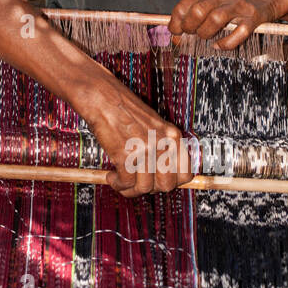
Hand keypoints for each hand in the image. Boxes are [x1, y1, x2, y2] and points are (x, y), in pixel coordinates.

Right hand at [83, 80, 193, 196]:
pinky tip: (112, 176)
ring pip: (145, 187)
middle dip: (151, 189)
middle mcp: (162, 143)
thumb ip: (162, 147)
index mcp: (172, 136)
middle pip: (166, 185)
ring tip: (121, 182)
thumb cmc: (124, 110)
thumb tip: (164, 174)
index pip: (185, 173)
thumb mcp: (153, 127)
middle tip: (138, 183)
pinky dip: (118, 184)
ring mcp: (145, 149)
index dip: (173, 183)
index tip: (160, 183)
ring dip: (131, 190)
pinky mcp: (126, 155)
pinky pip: (126, 183)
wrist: (103, 98)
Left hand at [168, 0, 287, 48]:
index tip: (176, 32)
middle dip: (190, 28)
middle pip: (197, 12)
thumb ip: (197, 7)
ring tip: (207, 37)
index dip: (176, 22)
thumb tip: (175, 32)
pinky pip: (237, 34)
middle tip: (194, 34)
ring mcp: (240, 5)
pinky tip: (220, 45)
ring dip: (206, 34)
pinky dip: (225, 43)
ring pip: (215, 20)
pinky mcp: (254, 17)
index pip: (184, 6)